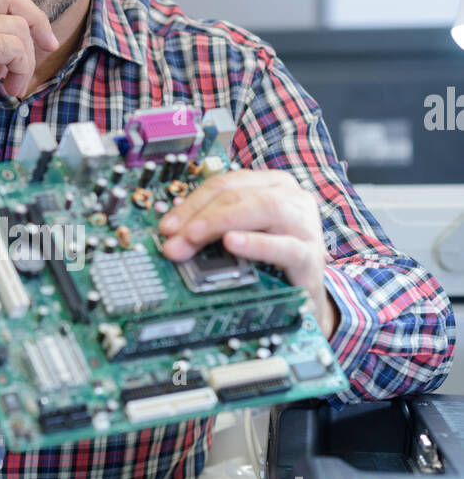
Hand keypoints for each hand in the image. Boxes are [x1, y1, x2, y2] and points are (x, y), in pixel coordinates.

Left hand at [157, 168, 340, 340]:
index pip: (226, 184)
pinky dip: (256, 243)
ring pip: (265, 209)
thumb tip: (171, 236)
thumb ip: (211, 230)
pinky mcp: (310, 255)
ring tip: (195, 237)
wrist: (305, 294)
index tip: (167, 226)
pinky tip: (232, 243)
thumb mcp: (241, 236)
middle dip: (202, 215)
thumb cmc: (272, 260)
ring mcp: (305, 224)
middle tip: (175, 240)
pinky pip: (284, 246)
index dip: (192, 203)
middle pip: (240, 195)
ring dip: (223, 222)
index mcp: (272, 185)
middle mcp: (291, 198)